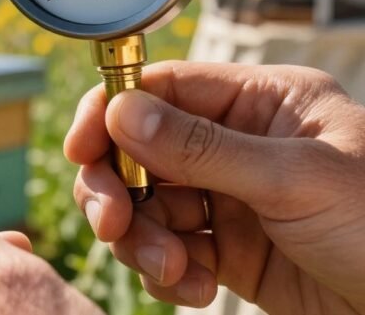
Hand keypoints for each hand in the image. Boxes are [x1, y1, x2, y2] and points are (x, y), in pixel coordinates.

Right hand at [65, 61, 364, 313]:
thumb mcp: (296, 180)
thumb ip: (201, 147)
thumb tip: (121, 112)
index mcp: (263, 102)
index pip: (164, 88)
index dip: (112, 113)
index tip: (80, 149)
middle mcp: (240, 144)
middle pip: (140, 149)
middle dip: (118, 187)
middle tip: (111, 222)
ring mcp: (231, 198)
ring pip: (146, 204)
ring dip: (142, 239)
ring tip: (171, 270)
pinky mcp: (229, 251)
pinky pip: (169, 249)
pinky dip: (166, 272)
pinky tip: (194, 289)